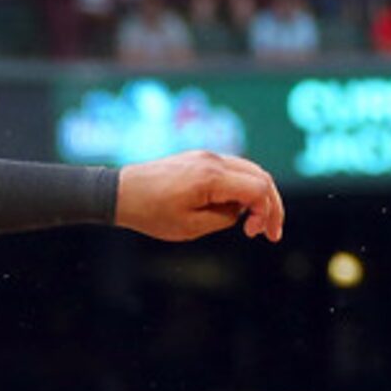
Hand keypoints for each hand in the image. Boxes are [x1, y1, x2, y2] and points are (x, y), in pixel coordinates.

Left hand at [115, 151, 285, 243]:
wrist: (119, 192)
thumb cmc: (149, 212)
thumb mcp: (189, 227)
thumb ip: (223, 218)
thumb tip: (241, 212)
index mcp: (212, 177)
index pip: (259, 188)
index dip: (267, 212)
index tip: (258, 234)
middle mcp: (213, 160)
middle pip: (261, 176)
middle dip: (271, 205)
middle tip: (270, 233)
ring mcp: (207, 156)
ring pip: (250, 171)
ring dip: (258, 196)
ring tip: (253, 224)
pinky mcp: (200, 158)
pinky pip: (233, 170)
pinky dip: (242, 188)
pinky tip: (237, 209)